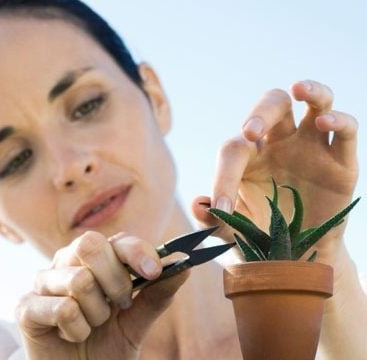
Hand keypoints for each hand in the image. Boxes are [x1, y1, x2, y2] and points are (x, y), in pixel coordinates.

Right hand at [15, 231, 187, 358]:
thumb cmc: (109, 342)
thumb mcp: (139, 319)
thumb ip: (158, 293)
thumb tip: (185, 267)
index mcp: (97, 257)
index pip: (118, 239)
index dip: (138, 252)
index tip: (154, 272)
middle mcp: (68, 260)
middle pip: (90, 244)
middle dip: (115, 280)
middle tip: (120, 304)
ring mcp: (45, 281)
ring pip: (79, 280)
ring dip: (97, 312)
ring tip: (95, 323)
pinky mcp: (26, 307)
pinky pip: (63, 308)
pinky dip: (78, 330)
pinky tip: (74, 335)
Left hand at [192, 80, 357, 265]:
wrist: (294, 255)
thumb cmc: (258, 235)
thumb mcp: (233, 231)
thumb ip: (215, 220)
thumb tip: (197, 205)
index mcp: (249, 155)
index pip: (234, 150)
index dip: (223, 177)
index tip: (221, 209)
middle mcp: (279, 143)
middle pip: (274, 104)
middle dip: (262, 111)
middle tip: (251, 131)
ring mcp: (312, 148)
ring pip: (316, 103)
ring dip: (311, 90)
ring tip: (298, 89)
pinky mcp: (340, 162)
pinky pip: (346, 132)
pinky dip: (340, 121)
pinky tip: (326, 123)